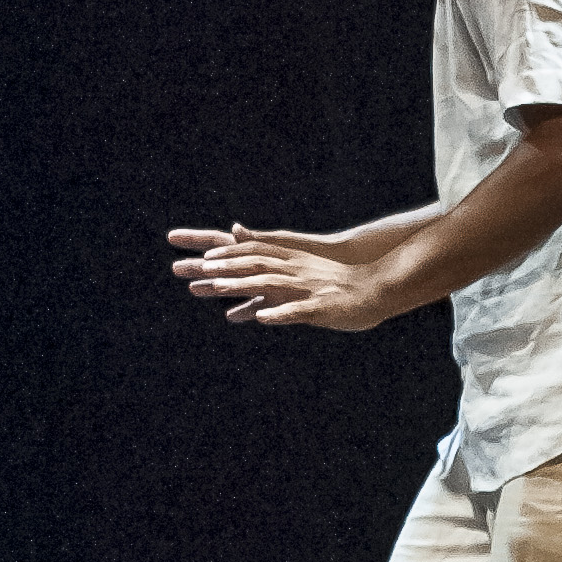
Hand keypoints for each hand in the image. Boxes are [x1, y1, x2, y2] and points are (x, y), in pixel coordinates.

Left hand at [168, 227, 393, 333]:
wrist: (377, 286)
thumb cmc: (338, 280)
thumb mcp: (303, 266)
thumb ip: (276, 259)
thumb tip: (246, 243)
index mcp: (286, 262)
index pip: (246, 253)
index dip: (219, 253)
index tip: (191, 254)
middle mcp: (290, 271)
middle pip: (247, 265)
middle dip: (216, 268)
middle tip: (184, 270)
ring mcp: (303, 288)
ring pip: (266, 284)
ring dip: (238, 286)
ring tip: (213, 288)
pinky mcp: (319, 307)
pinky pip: (295, 311)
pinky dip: (278, 312)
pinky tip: (262, 317)